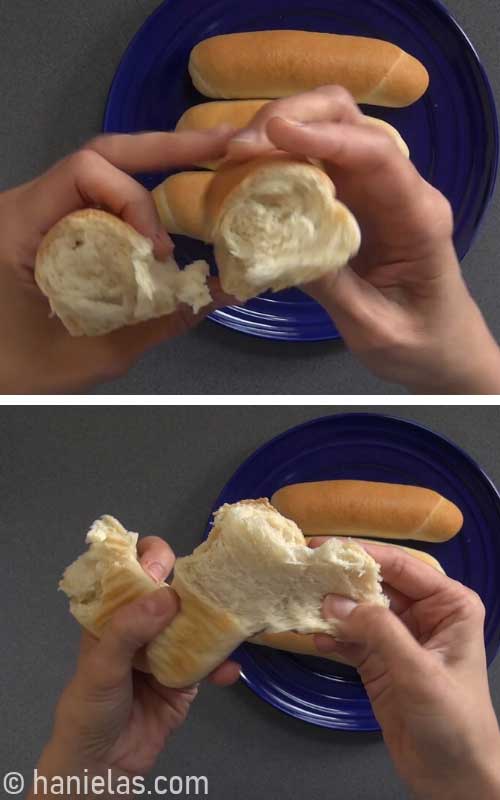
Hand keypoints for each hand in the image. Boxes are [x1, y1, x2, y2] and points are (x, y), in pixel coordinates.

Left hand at [0, 127, 234, 393]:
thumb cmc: (21, 370)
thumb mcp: (94, 352)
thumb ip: (158, 322)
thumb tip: (219, 294)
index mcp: (18, 226)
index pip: (85, 172)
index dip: (133, 200)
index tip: (156, 251)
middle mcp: (24, 206)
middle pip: (101, 155)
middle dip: (165, 149)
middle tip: (222, 144)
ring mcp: (35, 213)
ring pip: (101, 173)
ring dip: (154, 172)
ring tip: (209, 162)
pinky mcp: (48, 227)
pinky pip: (96, 201)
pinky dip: (136, 203)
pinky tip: (170, 206)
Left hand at [29, 536, 239, 797]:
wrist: (102, 767)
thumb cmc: (90, 707)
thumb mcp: (100, 666)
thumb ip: (129, 629)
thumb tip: (169, 595)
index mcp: (115, 614)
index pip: (132, 572)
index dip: (148, 559)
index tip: (164, 563)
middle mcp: (143, 626)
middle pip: (172, 592)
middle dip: (194, 585)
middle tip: (213, 585)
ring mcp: (167, 650)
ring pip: (196, 624)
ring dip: (214, 622)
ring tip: (232, 620)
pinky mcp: (187, 679)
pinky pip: (209, 663)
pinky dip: (222, 665)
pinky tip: (228, 670)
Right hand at [228, 87, 499, 393]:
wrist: (441, 350)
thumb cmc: (419, 343)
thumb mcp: (373, 325)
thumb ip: (330, 285)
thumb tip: (274, 246)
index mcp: (418, 215)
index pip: (376, 154)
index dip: (323, 136)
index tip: (272, 133)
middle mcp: (399, 189)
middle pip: (350, 121)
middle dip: (294, 117)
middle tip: (239, 148)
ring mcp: (375, 190)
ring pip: (331, 131)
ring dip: (282, 131)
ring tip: (237, 155)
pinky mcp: (355, 201)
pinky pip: (318, 162)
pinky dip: (283, 157)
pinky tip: (253, 172)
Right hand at [310, 539, 499, 799]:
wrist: (454, 780)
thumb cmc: (453, 722)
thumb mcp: (418, 671)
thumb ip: (378, 631)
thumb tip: (333, 600)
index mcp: (448, 604)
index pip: (401, 566)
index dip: (362, 554)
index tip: (322, 546)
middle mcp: (423, 613)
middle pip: (376, 583)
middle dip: (341, 579)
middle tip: (302, 569)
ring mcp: (399, 637)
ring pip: (358, 609)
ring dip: (330, 607)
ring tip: (298, 598)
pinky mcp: (379, 661)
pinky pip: (350, 638)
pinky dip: (330, 635)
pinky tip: (311, 634)